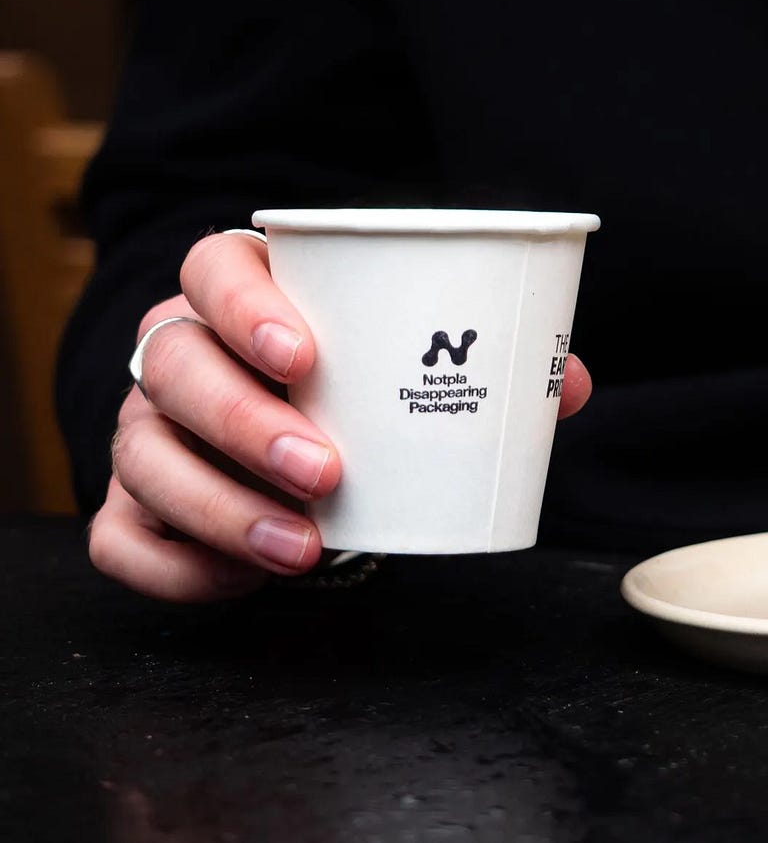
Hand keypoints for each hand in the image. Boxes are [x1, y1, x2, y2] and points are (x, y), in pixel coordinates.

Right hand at [88, 231, 592, 601]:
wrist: (289, 438)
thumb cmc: (355, 386)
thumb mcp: (411, 361)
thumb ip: (489, 365)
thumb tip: (569, 386)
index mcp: (241, 294)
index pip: (213, 268)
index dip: (244, 305)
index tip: (305, 354)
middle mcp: (176, 352)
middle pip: (172, 366)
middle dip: (244, 422)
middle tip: (326, 471)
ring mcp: (144, 428)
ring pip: (142, 456)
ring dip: (219, 505)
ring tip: (302, 547)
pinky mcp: (132, 504)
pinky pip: (120, 537)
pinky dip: (178, 566)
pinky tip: (246, 578)